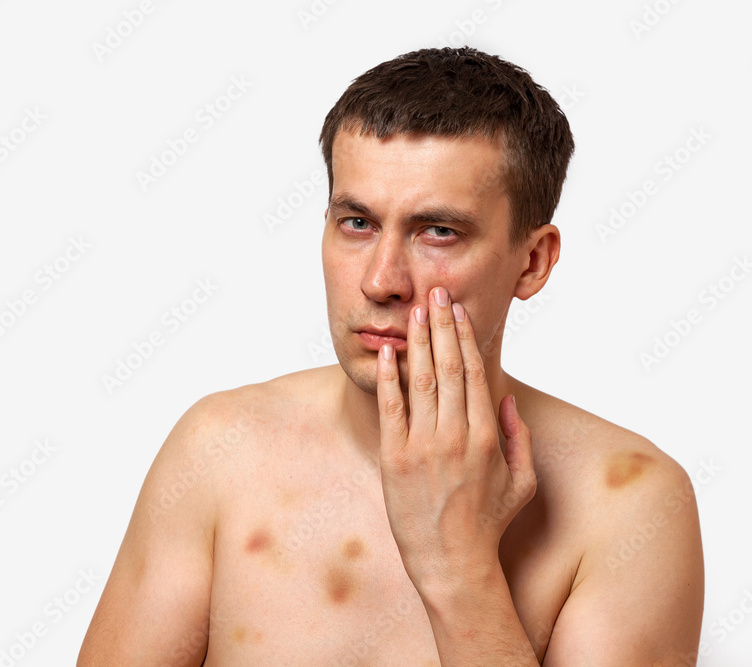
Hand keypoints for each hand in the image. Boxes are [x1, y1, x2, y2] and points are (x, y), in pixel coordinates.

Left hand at [375, 286, 535, 590]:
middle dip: (440, 326)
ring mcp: (424, 445)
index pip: (474, 372)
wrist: (452, 562)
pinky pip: (392, 409)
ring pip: (420, 380)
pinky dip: (389, 378)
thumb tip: (509, 400)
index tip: (458, 311)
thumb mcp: (521, 483)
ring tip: (414, 311)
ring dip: (416, 341)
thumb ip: (520, 439)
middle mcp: (456, 434)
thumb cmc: (488, 524)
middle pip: (447, 367)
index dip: (464, 337)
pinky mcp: (396, 458)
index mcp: (487, 436)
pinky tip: (388, 352)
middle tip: (435, 293)